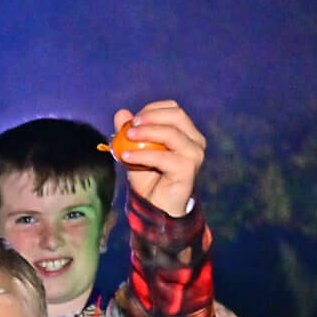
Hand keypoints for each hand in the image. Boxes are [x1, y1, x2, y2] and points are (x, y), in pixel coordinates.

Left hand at [114, 99, 205, 216]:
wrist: (156, 207)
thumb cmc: (148, 178)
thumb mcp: (134, 151)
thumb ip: (128, 133)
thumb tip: (121, 113)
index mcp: (186, 133)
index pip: (173, 109)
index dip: (152, 110)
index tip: (133, 119)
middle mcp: (195, 141)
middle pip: (177, 116)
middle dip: (151, 117)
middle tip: (130, 126)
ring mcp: (194, 154)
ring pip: (171, 133)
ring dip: (146, 133)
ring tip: (126, 138)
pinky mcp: (188, 169)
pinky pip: (162, 157)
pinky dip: (141, 155)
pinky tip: (125, 157)